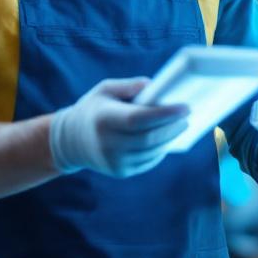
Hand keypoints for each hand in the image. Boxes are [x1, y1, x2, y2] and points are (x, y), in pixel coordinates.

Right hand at [49, 77, 189, 177]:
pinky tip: (167, 138)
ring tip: (181, 126)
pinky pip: (148, 161)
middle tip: (187, 117)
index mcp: (103, 119)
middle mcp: (107, 143)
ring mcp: (114, 161)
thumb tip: (154, 86)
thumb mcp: (104, 90)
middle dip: (172, 128)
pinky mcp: (120, 171)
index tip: (185, 107)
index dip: (164, 114)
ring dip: (169, 139)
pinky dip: (160, 150)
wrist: (70, 141)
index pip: (139, 119)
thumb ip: (128, 86)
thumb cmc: (94, 109)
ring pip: (151, 152)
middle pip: (149, 138)